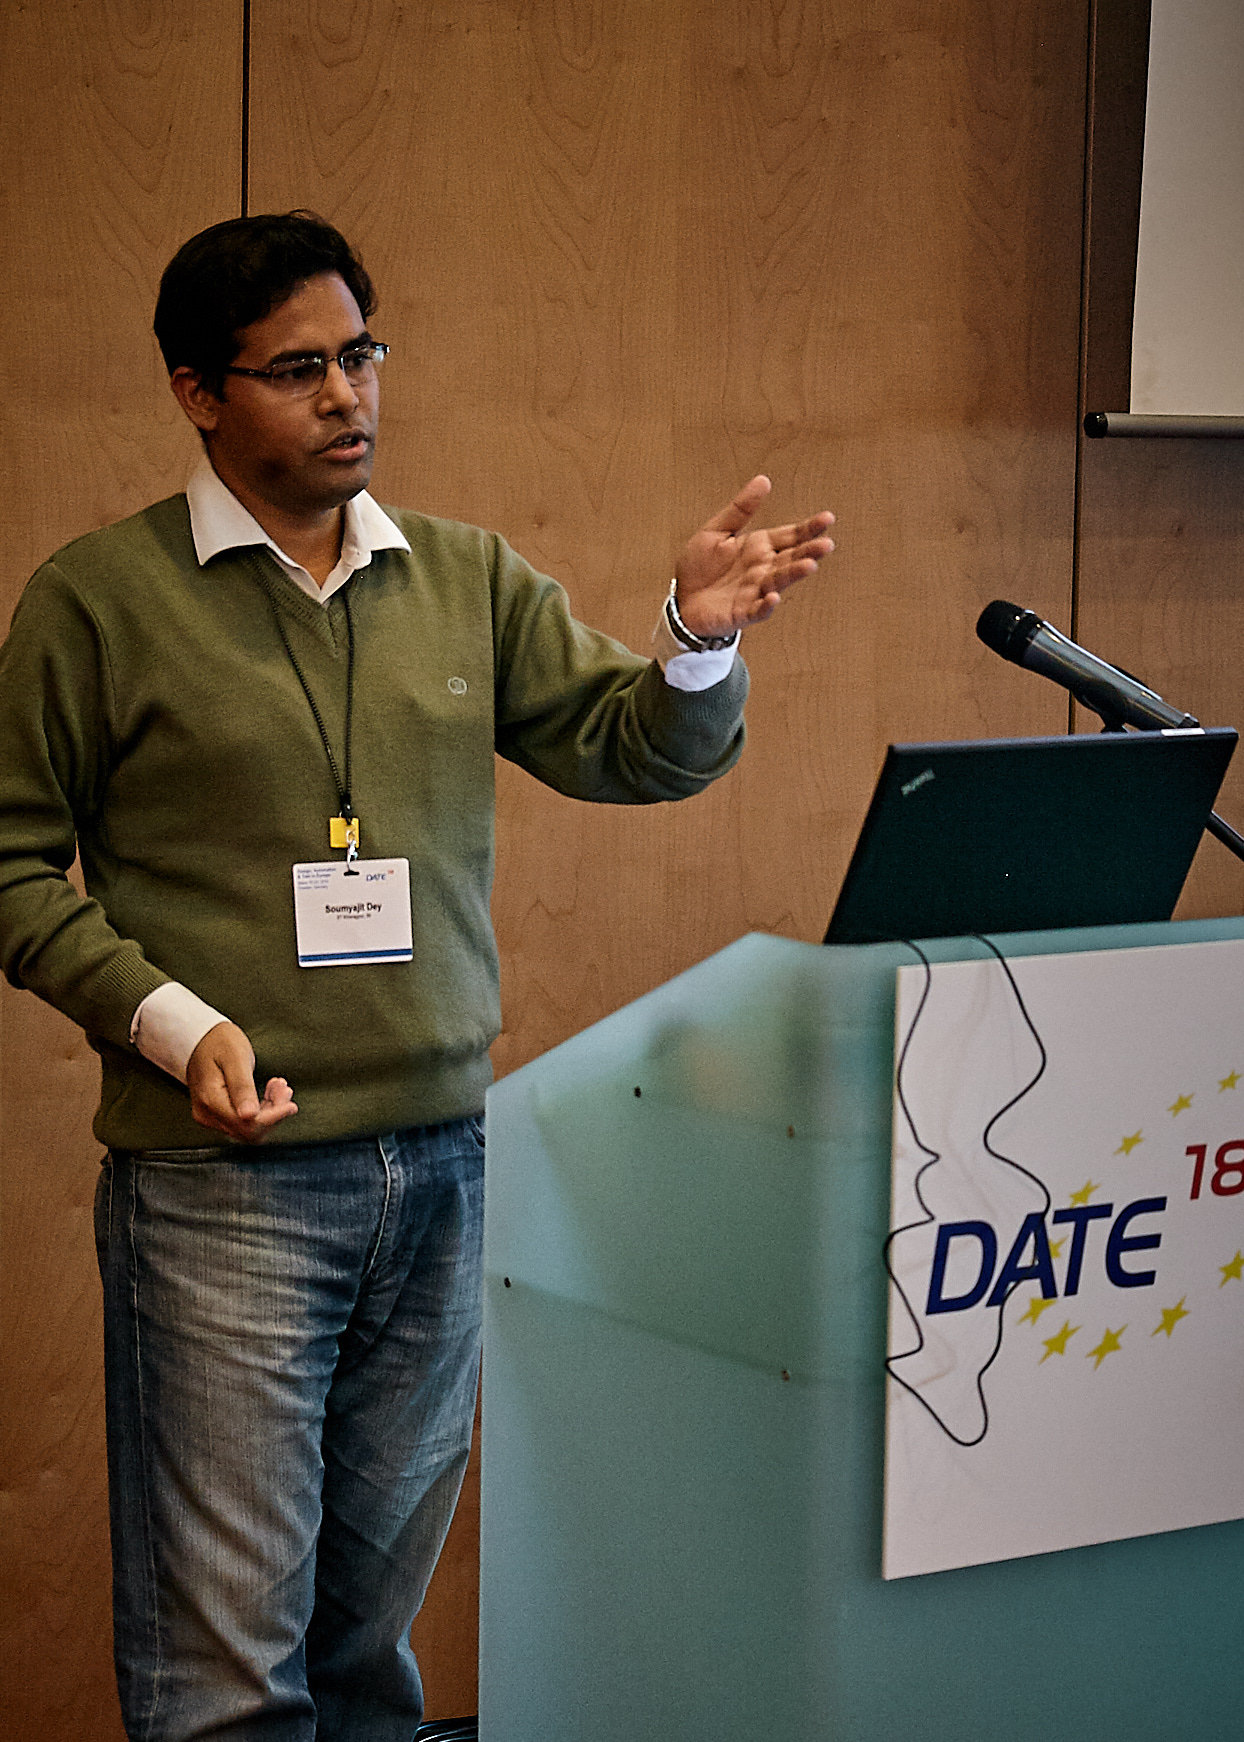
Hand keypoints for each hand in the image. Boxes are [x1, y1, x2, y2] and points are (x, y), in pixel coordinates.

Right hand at [186, 1021, 298, 1143]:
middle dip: (273, 1113)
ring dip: (269, 1112)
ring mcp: (210, 1116)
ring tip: (277, 1087)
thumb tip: (249, 1116)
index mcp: (211, 1100)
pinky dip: (261, 1110)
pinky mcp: (215, 1115)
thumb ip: (242, 1088)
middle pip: (249, 1131)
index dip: (273, 1118)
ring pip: (248, 1128)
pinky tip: (268, 1093)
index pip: (247, 1124)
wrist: (199, 1038)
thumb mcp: (235, 1058)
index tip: (290, 1104)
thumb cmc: (218, 1042)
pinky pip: (243, 1122)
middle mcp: (207, 1114)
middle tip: (283, 1088)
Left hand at [674, 475, 834, 639]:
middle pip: (791, 558)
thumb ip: (740, 509)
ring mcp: (754, 591)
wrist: (679, 600)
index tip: (827, 519)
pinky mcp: (742, 613)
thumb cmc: (699, 567)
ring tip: (808, 565)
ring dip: (794, 574)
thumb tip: (763, 480)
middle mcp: (762, 569)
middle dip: (809, 552)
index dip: (808, 528)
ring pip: (779, 582)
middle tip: (825, 545)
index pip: (790, 536)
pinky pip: (757, 610)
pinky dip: (766, 605)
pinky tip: (774, 596)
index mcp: (759, 547)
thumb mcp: (716, 530)